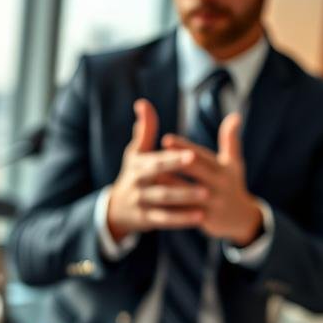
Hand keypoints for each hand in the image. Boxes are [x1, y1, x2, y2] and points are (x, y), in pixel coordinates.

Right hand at [105, 99, 200, 241]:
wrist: (116, 209)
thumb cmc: (134, 174)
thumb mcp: (135, 153)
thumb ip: (144, 130)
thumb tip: (142, 103)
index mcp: (138, 164)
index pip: (157, 160)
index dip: (172, 156)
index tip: (191, 152)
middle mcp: (137, 182)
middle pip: (159, 177)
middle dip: (177, 171)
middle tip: (198, 166)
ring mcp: (141, 202)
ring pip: (164, 200)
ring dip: (184, 197)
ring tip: (206, 194)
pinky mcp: (145, 219)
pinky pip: (164, 219)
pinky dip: (181, 219)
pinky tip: (199, 217)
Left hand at [159, 112, 262, 245]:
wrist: (240, 218)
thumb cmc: (231, 184)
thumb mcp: (234, 163)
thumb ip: (231, 140)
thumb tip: (235, 116)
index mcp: (224, 169)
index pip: (201, 156)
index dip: (184, 148)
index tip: (165, 139)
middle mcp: (220, 185)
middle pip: (196, 172)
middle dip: (176, 163)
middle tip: (153, 156)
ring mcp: (213, 203)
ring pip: (188, 193)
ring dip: (169, 184)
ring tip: (150, 177)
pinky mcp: (206, 220)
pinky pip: (185, 212)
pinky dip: (171, 206)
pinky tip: (155, 201)